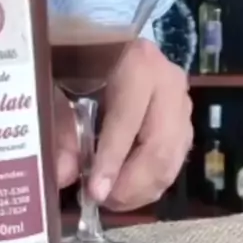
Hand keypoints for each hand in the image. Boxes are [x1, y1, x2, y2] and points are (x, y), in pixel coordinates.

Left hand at [55, 39, 192, 210]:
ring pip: (171, 161)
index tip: (94, 193)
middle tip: (103, 202)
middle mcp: (170, 83)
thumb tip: (63, 174)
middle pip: (160, 148)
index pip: (127, 122)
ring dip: (141, 190)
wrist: (104, 40)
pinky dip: (150, 184)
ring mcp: (182, 104)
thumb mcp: (59, 82)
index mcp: (139, 63)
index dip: (111, 161)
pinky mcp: (183, 123)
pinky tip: (125, 192)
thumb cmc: (77, 56)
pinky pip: (173, 163)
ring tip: (111, 201)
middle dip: (131, 184)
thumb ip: (59, 126)